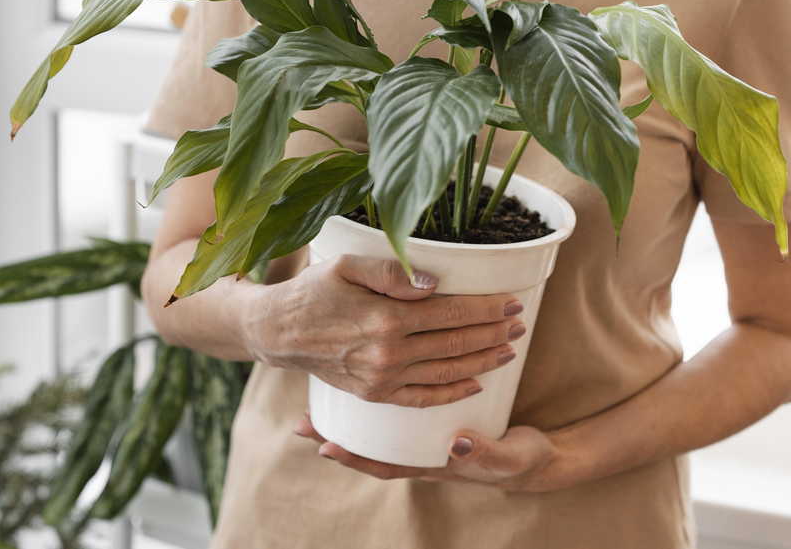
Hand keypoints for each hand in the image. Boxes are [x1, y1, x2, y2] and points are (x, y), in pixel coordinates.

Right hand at [241, 254, 525, 407]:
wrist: (279, 332)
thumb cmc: (313, 291)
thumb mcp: (346, 266)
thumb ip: (391, 273)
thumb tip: (434, 283)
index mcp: (386, 319)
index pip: (451, 313)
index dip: (485, 308)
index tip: (511, 302)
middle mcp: (388, 354)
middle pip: (456, 344)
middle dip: (493, 333)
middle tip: (520, 323)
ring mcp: (382, 379)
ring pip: (446, 372)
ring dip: (483, 361)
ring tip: (508, 349)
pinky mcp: (375, 394)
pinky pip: (422, 398)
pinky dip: (452, 392)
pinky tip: (475, 383)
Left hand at [295, 414, 574, 492]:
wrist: (541, 455)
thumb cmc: (523, 459)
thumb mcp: (510, 457)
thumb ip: (486, 453)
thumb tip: (455, 444)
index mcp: (433, 464)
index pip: (385, 464)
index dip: (354, 457)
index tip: (322, 448)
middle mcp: (422, 452)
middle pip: (372, 446)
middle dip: (337, 435)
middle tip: (300, 424)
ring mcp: (426, 436)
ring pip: (380, 429)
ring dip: (348, 416)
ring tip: (313, 401)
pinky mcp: (437, 415)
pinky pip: (400, 408)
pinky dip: (379, 399)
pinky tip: (363, 377)